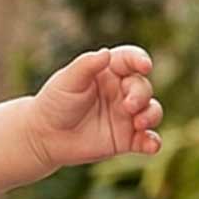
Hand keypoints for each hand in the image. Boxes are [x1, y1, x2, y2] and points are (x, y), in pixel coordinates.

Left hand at [26, 45, 161, 173]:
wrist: (44, 136)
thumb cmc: (55, 102)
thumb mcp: (67, 80)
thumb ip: (86, 65)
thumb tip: (105, 53)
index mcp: (109, 71)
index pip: (131, 60)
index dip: (140, 60)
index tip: (145, 66)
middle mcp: (122, 91)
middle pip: (143, 87)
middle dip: (141, 95)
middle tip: (129, 105)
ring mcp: (126, 115)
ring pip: (151, 111)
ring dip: (151, 115)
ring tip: (139, 123)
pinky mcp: (126, 139)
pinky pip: (147, 140)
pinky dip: (153, 142)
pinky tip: (152, 146)